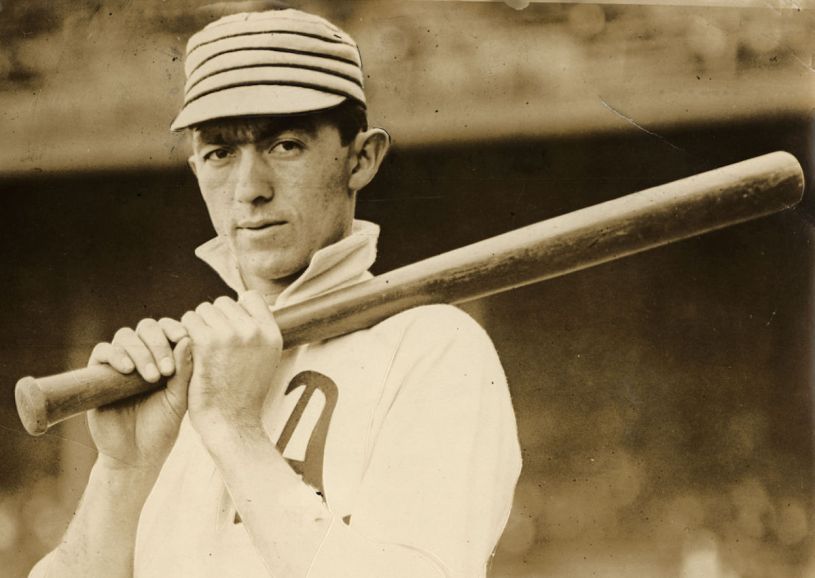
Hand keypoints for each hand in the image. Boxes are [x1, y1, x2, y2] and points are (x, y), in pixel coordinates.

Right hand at [87, 318, 191, 472]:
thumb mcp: (178, 400)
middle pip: (147, 327)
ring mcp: (119, 363)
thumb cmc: (162, 428)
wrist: (135, 457)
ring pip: (125, 336)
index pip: (167, 329)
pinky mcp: (98, 374)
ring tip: (151, 377)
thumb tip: (187, 338)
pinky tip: (127, 370)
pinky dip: (115, 354)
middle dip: (158, 343)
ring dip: (140, 351)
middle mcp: (142, 355)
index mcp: (165, 357)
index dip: (174, 328)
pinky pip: (102, 351)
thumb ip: (184, 371)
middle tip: (167, 370)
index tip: (183, 338)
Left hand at [180, 291, 282, 436]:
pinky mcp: (207, 343)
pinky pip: (188, 321)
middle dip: (214, 318)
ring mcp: (231, 334)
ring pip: (203, 310)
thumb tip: (243, 303)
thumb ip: (257, 332)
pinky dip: (183, 333)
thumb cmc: (244, 393)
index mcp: (271, 333)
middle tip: (210, 342)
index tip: (229, 326)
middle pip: (224, 302)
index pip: (251, 297)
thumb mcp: (265, 358)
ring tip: (199, 348)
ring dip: (197, 325)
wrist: (232, 422)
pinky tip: (187, 351)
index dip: (237, 308)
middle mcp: (254, 330)